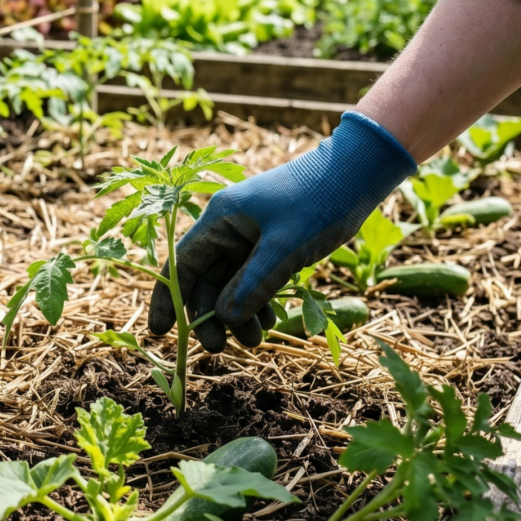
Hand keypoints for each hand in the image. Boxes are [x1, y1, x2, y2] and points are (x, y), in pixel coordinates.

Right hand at [148, 112, 415, 351]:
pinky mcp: (271, 243)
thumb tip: (223, 318)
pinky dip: (258, 301)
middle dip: (210, 314)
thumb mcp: (285, 246)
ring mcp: (250, 236)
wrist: (358, 172)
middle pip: (206, 279)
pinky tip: (269, 321)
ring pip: (231, 283)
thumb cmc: (319, 200)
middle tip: (219, 348)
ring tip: (255, 340)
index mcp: (220, 219)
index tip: (162, 331)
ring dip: (237, 313)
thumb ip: (253, 283)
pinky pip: (254, 279)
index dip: (170, 298)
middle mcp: (228, 227)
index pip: (182, 264)